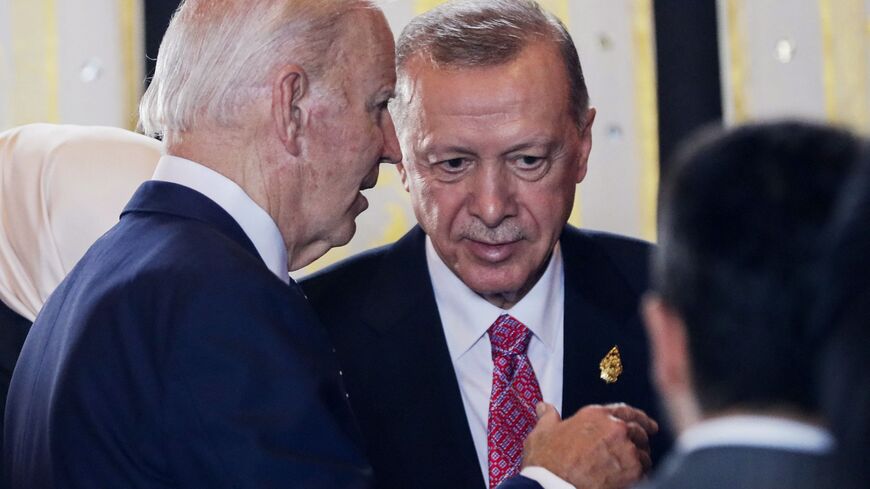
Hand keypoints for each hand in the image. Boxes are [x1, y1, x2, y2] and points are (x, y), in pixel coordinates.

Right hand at [522, 402, 658, 488]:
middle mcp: (615, 429)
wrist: (553, 486)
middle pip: (639, 432)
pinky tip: (631, 480)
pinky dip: (641, 477)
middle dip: (642, 439)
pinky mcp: (632, 473)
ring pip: (644, 455)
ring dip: (641, 460)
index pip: (626, 410)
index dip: (640, 417)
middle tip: (641, 447)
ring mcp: (626, 451)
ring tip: (633, 468)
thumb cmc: (547, 462)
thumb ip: (547, 417)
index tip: (648, 424)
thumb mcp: (541, 433)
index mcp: (596, 415)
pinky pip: (645, 474)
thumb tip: (543, 407)